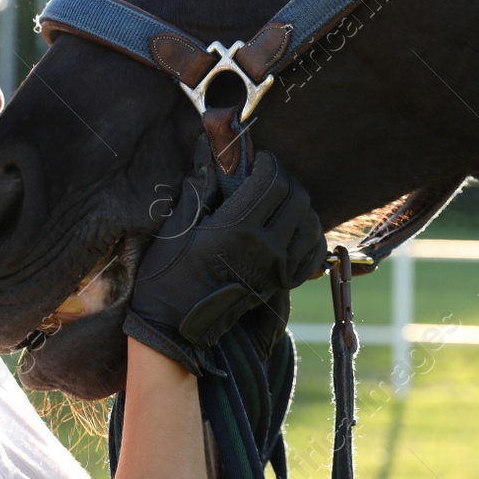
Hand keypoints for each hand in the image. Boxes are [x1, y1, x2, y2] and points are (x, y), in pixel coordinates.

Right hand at [123, 138, 327, 375]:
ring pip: (310, 224)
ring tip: (278, 202)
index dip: (269, 163)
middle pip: (297, 199)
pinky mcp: (281, 285)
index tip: (258, 159)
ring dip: (298, 206)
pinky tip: (291, 229)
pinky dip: (308, 235)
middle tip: (267, 176)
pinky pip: (311, 252)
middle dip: (285, 180)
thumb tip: (207, 150)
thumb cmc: (167, 276)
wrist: (173, 328)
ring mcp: (277, 269)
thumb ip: (198, 186)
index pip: (274, 182)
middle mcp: (265, 248)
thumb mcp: (176, 227)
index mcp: (238, 229)